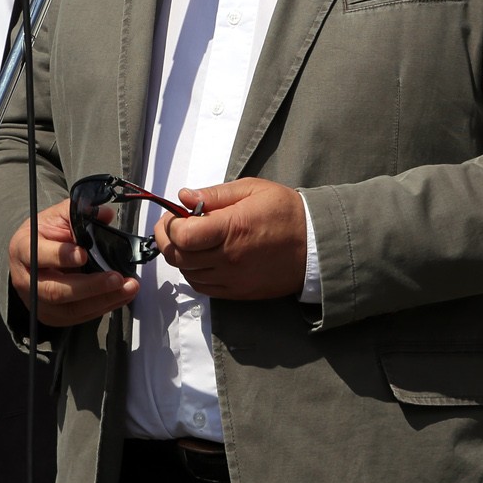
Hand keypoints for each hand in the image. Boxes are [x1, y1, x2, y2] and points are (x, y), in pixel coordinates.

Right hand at [8, 197, 139, 325]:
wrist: (29, 259)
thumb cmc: (44, 236)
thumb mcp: (56, 217)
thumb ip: (79, 213)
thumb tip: (106, 214)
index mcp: (23, 249)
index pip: (38, 255)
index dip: (60, 256)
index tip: (83, 254)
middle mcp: (26, 280)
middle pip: (56, 290)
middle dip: (90, 286)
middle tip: (117, 278)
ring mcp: (38, 302)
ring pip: (70, 308)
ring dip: (104, 300)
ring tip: (129, 287)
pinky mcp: (52, 316)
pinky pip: (79, 316)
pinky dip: (104, 306)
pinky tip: (121, 295)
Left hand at [154, 177, 306, 300]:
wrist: (315, 245)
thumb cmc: (286, 213)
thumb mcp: (252, 189)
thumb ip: (215, 194)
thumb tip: (184, 196)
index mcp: (232, 228)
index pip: (183, 235)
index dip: (171, 225)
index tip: (174, 215)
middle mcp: (229, 258)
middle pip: (179, 257)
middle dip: (167, 240)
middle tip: (170, 227)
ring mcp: (233, 279)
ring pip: (188, 274)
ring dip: (180, 258)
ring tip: (188, 242)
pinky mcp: (238, 293)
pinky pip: (204, 288)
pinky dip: (195, 274)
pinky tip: (200, 260)